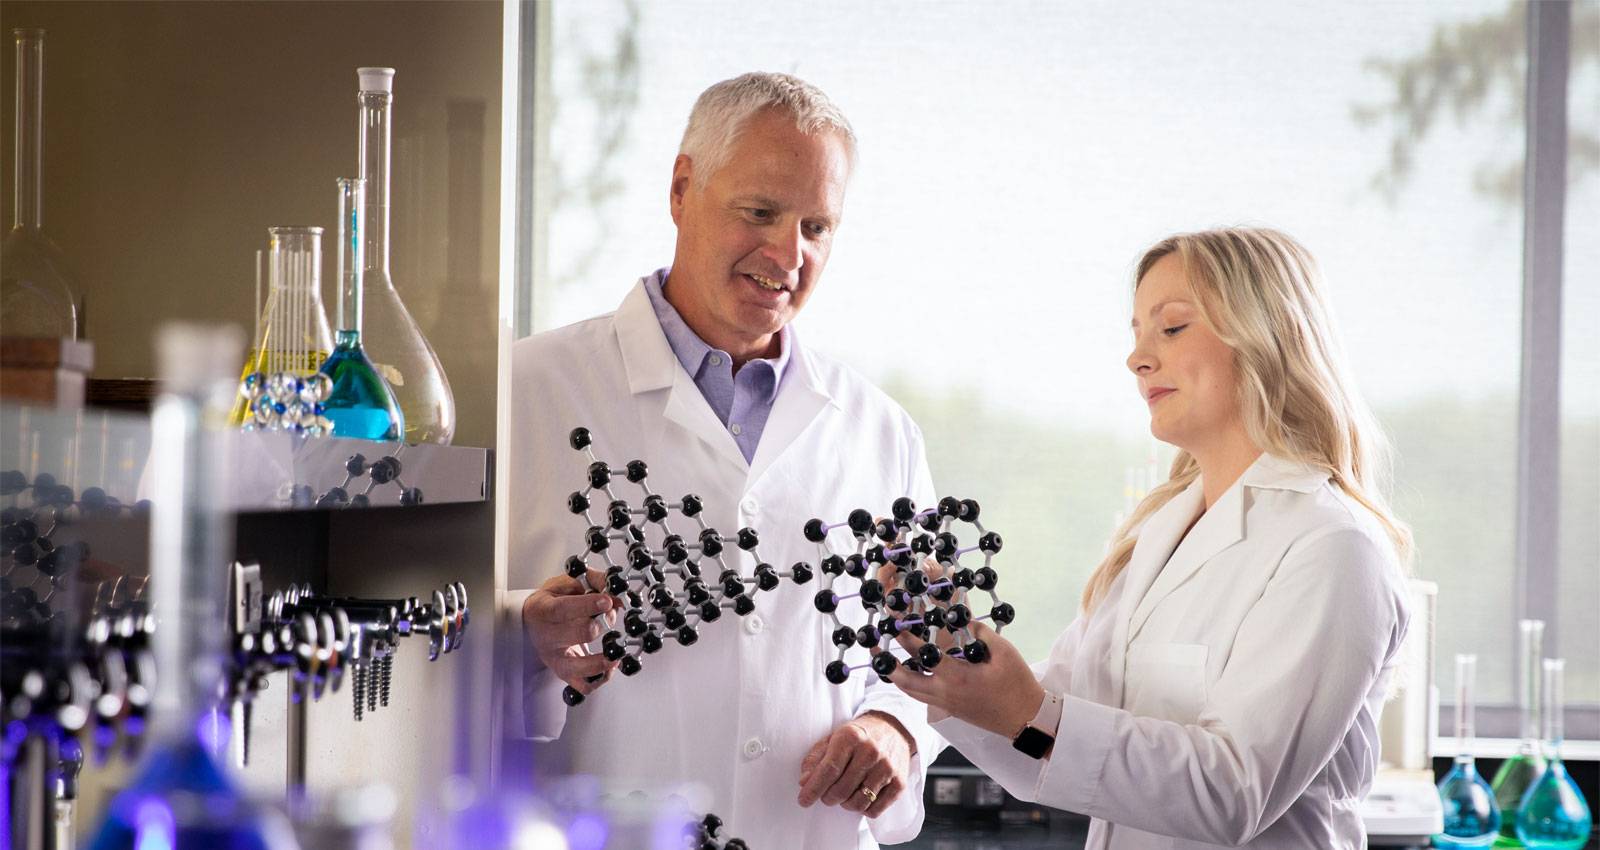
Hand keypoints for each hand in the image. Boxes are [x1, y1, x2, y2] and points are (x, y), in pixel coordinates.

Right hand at [521, 570, 619, 697]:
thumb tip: (618, 592)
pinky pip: (585, 685)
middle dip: (602, 624)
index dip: (587, 605)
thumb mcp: (568, 582)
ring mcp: (555, 658)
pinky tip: (610, 662)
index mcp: (543, 611)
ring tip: (616, 648)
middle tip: (611, 615)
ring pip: (580, 668)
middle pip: (577, 635)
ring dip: (604, 660)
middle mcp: (547, 637)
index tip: (607, 601)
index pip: (563, 609)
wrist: (533, 622)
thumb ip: (594, 581)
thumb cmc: (552, 602)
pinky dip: (602, 677)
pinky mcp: (565, 674)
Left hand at [797, 711, 914, 817]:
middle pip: (841, 789)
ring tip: (844, 794)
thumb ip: (816, 759)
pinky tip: (861, 796)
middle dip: (828, 797)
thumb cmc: (858, 736)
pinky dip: (863, 809)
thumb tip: (804, 782)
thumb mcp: (833, 738)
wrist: (893, 729)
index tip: (803, 800)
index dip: (814, 788)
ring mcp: (887, 768)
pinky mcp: (899, 783)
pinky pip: (875, 810)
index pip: (829, 770)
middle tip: (826, 795)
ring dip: (845, 804)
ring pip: (858, 803)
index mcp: (851, 737)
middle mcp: (871, 751)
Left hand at [885, 621, 1043, 737]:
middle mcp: (943, 692)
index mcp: (956, 676)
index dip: (907, 631)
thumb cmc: (1017, 684)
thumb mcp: (1003, 651)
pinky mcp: (947, 709)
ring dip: (893, 672)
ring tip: (883, 655)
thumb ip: (978, 632)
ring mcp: (943, 703)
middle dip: (887, 656)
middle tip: (876, 638)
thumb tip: (958, 618)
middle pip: (903, 676)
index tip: (895, 615)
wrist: (1026, 719)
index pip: (923, 651)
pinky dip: (907, 682)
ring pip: (907, 689)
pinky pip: (919, 695)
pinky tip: (905, 670)